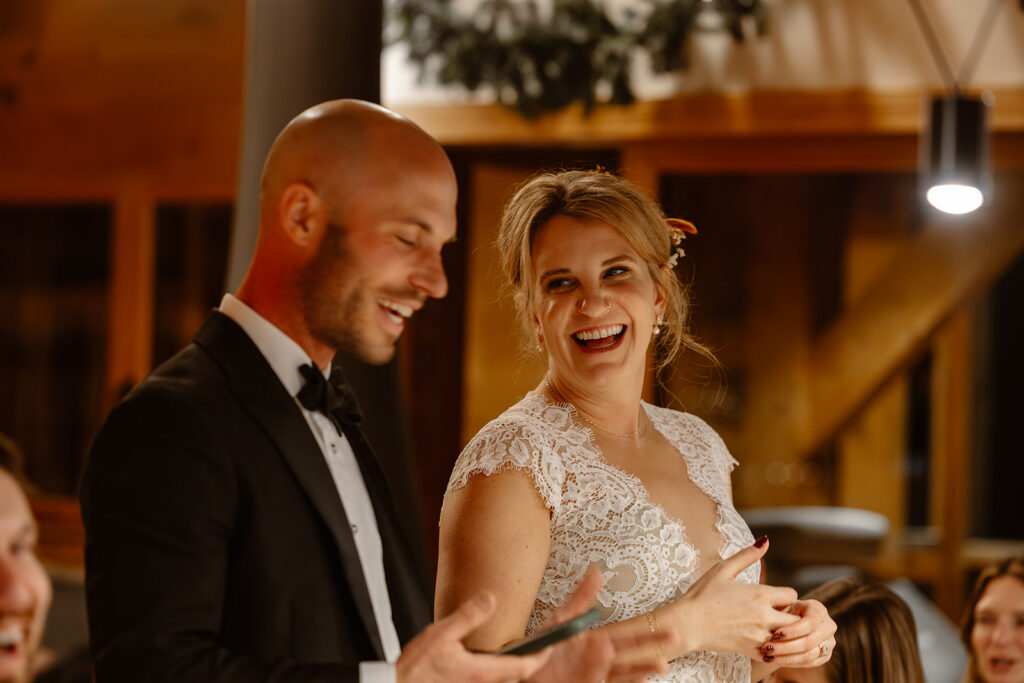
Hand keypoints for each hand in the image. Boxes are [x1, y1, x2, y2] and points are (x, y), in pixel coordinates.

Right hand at [396, 592, 549, 682]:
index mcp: (482, 671)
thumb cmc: (417, 668)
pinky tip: (494, 658)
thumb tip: (490, 599)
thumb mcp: (441, 634)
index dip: (542, 656)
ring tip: (524, 650)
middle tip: (543, 645)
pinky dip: (500, 670)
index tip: (553, 645)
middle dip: (531, 661)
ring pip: (504, 678)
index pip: (524, 666)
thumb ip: (468, 616)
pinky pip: (490, 680)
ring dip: (516, 666)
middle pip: (518, 674)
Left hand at [527, 570, 675, 682]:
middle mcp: (598, 661)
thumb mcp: (560, 621)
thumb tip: (597, 572)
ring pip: (623, 672)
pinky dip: (625, 680)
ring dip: (641, 667)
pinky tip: (639, 678)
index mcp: (595, 642)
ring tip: (661, 663)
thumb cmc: (541, 647)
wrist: (523, 671)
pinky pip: (609, 682)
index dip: (646, 635)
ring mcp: (593, 675)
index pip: (625, 637)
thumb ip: (579, 600)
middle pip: (630, 656)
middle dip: (652, 650)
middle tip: (674, 640)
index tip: (668, 628)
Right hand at [675, 537, 800, 656]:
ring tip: (772, 628)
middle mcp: (765, 616)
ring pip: (789, 638)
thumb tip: (766, 540)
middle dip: (791, 615)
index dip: (785, 595)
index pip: (792, 595)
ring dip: (785, 633)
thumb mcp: (723, 569)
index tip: (775, 597)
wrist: (688, 624)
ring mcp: (759, 635)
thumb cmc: (702, 594)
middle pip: (796, 619)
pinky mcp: (752, 650)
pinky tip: (762, 641)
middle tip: (778, 613)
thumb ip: (747, 555)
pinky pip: (775, 655)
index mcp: (760, 594)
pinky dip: (774, 648)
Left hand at [757, 598, 836, 667]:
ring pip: (809, 655)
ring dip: (786, 657)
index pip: (810, 622)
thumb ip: (781, 607)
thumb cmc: (782, 611)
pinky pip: (808, 663)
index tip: (775, 634)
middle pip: (810, 641)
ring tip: (768, 656)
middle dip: (786, 647)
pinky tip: (774, 660)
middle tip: (767, 648)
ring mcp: (829, 642)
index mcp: (819, 610)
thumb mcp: (782, 605)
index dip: (793, 630)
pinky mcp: (824, 656)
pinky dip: (790, 663)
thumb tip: (774, 612)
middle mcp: (828, 626)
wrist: (788, 623)